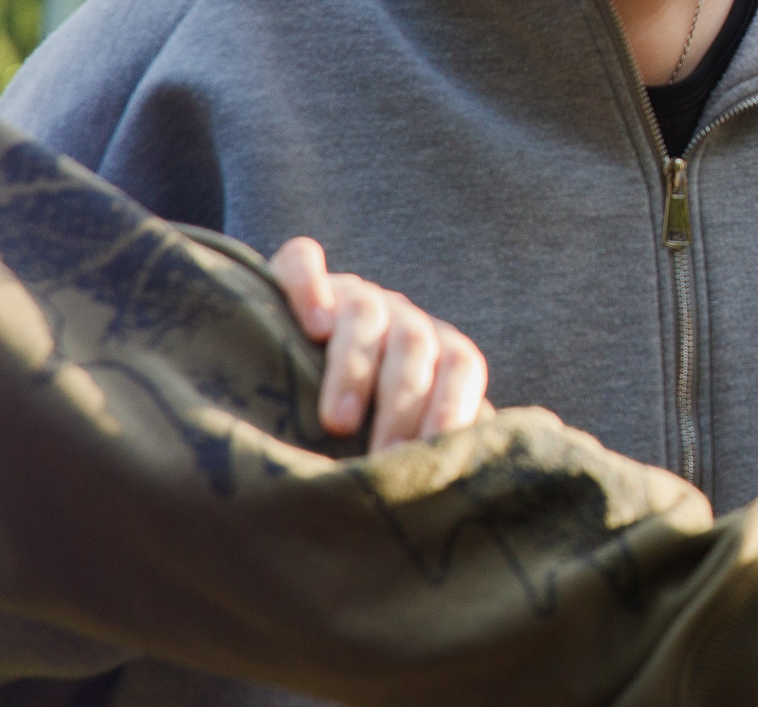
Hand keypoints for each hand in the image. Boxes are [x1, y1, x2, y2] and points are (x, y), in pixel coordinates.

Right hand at [270, 237, 488, 448]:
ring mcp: (350, 295)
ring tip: (337, 421)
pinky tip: (309, 324)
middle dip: (404, 404)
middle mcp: (398, 319)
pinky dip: (308, 285)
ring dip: (356, 367)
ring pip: (366, 313)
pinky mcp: (294, 276)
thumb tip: (468, 493)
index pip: (462, 367)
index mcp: (434, 353)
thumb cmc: (359, 416)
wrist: (289, 355)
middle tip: (384, 456)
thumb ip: (429, 449)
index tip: (434, 460)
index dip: (454, 408)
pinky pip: (302, 263)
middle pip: (416, 346)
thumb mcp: (395, 432)